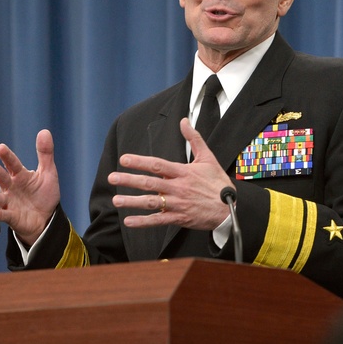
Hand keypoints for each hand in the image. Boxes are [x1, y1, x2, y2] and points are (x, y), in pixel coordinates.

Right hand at [0, 129, 60, 244]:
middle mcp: (11, 187)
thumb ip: (45, 153)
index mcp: (20, 175)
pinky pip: (4, 215)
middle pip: (2, 178)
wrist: (46, 218)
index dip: (7, 156)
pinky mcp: (12, 216)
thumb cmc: (44, 194)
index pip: (12, 164)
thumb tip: (44, 131)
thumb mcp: (48, 173)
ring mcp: (10, 202)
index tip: (1, 148)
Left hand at [109, 118, 231, 230]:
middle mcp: (178, 188)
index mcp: (183, 172)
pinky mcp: (179, 218)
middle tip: (112, 177)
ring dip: (132, 201)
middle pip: (150, 183)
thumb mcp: (208, 158)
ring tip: (116, 200)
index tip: (124, 159)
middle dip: (129, 180)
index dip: (140, 162)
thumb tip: (184, 121)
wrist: (230, 208)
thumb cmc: (218, 183)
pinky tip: (129, 221)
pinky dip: (143, 222)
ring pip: (151, 203)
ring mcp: (178, 204)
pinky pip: (158, 220)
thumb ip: (194, 138)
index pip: (157, 165)